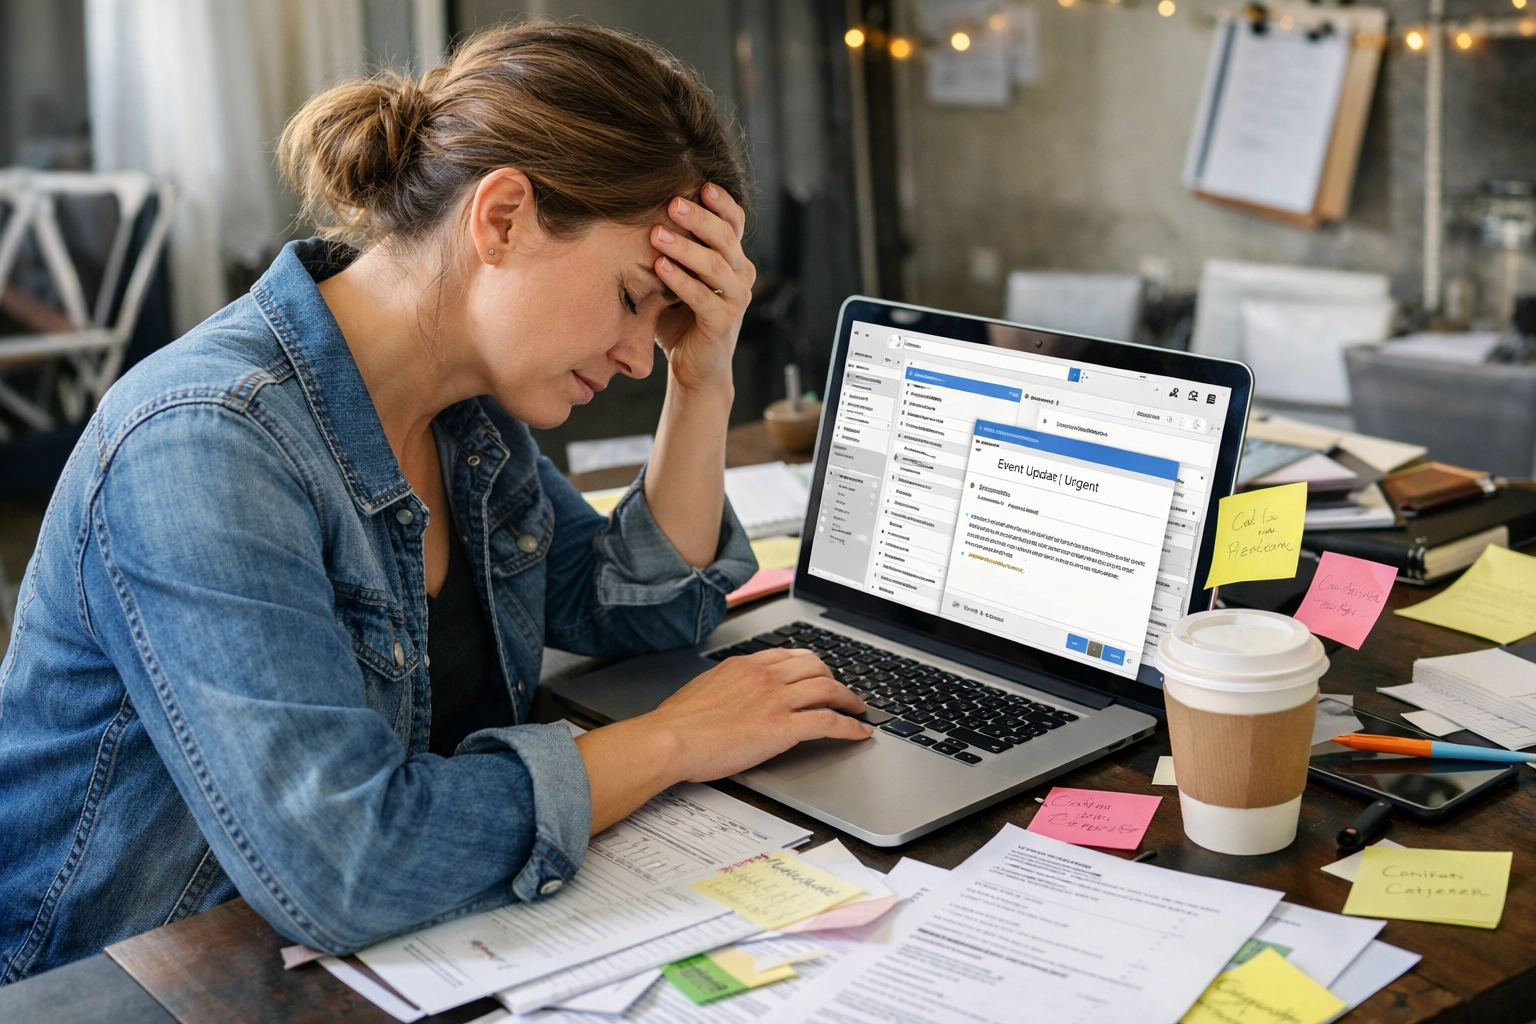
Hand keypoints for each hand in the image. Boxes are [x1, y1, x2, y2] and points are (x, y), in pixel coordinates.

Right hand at [648, 648, 872, 782]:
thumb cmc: (677, 723)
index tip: (817, 672)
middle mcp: (764, 675)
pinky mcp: (783, 728)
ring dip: (849, 699)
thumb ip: (724, 686)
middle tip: (840, 691)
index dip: (809, 664)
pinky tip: (859, 732)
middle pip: (815, 666)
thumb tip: (729, 694)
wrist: (671, 739)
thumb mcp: (702, 689)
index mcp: (744, 665)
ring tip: (858, 708)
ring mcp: (776, 700)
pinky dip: (850, 726)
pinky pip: (828, 721)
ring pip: (828, 689)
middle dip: (833, 678)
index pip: (788, 655)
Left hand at [650, 184, 755, 392]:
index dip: (722, 202)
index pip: (735, 223)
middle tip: (672, 203)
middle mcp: (740, 275)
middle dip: (699, 218)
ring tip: (657, 234)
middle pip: (726, 238)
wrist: (694, 368)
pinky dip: (681, 280)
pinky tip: (660, 267)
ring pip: (715, 265)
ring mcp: (736, 299)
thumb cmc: (680, 318)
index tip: (700, 184)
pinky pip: (702, 296)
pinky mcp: (723, 323)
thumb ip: (671, 251)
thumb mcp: (676, 278)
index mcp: (732, 259)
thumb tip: (641, 212)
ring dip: (685, 247)